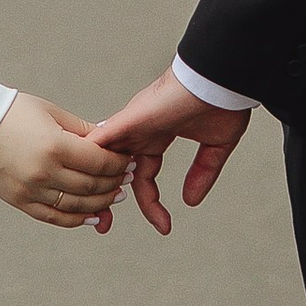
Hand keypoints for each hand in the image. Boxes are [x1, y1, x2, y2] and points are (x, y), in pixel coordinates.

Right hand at [0, 92, 128, 232]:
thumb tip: (110, 142)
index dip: (119, 164)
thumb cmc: (13, 111)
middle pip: (91, 186)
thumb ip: (83, 131)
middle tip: (127, 179)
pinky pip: (54, 217)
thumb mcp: (52, 113)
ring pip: (77, 206)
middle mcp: (44, 172)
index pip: (100, 163)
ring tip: (114, 197)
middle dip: (114, 183)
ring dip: (100, 203)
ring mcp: (30, 190)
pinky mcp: (19, 201)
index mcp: (55, 146)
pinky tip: (92, 216)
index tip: (129, 161)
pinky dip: (76, 220)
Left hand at [94, 69, 251, 234]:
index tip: (164, 227)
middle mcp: (140, 132)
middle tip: (104, 226)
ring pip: (102, 158)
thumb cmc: (221, 101)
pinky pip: (101, 140)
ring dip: (96, 184)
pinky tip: (84, 180)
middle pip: (116, 171)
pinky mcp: (129, 119)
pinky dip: (91, 159)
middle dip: (108, 199)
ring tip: (96, 213)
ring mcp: (132, 125)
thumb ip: (202, 172)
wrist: (220, 79)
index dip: (150, 203)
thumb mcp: (215, 146)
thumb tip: (190, 201)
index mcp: (158, 137)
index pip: (146, 177)